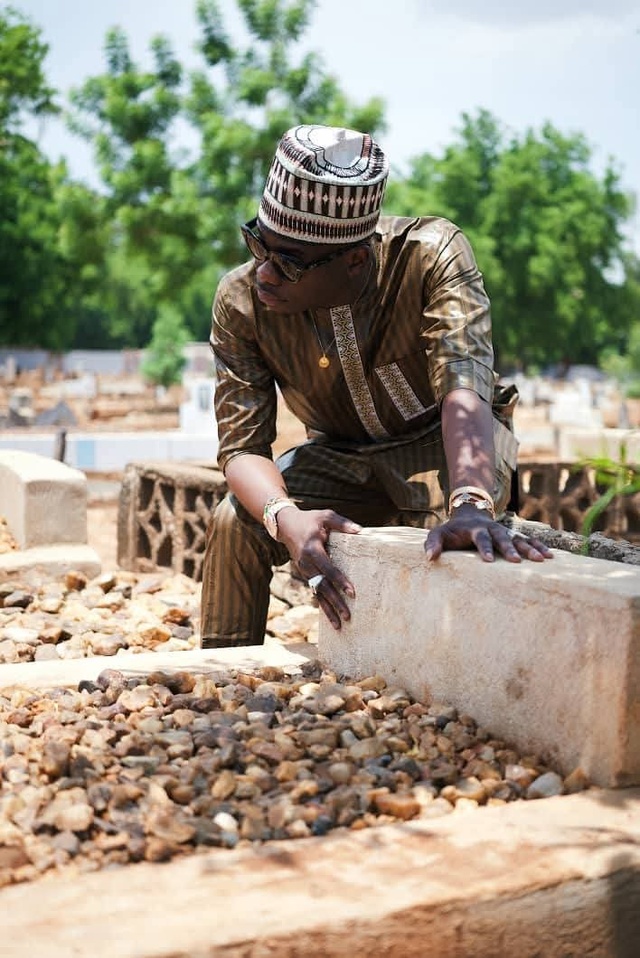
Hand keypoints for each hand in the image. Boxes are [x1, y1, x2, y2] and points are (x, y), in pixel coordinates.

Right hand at [276, 507, 360, 628]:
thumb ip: (342, 523)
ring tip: (339, 625)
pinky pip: (315, 592)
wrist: (286, 525)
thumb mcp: (325, 516)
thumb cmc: (310, 520)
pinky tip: (331, 618)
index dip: (340, 581)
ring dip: (328, 610)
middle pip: (322, 586)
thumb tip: (360, 531)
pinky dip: (322, 605)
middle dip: (335, 602)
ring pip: (317, 593)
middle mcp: (307, 564)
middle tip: (348, 616)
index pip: (329, 569)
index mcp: (313, 550)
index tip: (352, 593)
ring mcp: (305, 571)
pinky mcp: (306, 574)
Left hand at [424, 504, 552, 563]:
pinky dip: (538, 545)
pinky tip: (549, 556)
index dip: (484, 548)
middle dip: (510, 548)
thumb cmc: (451, 531)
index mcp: (475, 529)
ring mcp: (504, 531)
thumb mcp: (437, 534)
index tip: (489, 560)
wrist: (469, 515)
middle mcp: (492, 529)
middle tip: (517, 561)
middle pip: (503, 538)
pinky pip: (528, 540)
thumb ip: (432, 544)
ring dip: (530, 548)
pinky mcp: (512, 535)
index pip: (480, 538)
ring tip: (542, 559)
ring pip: (519, 538)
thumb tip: (429, 557)